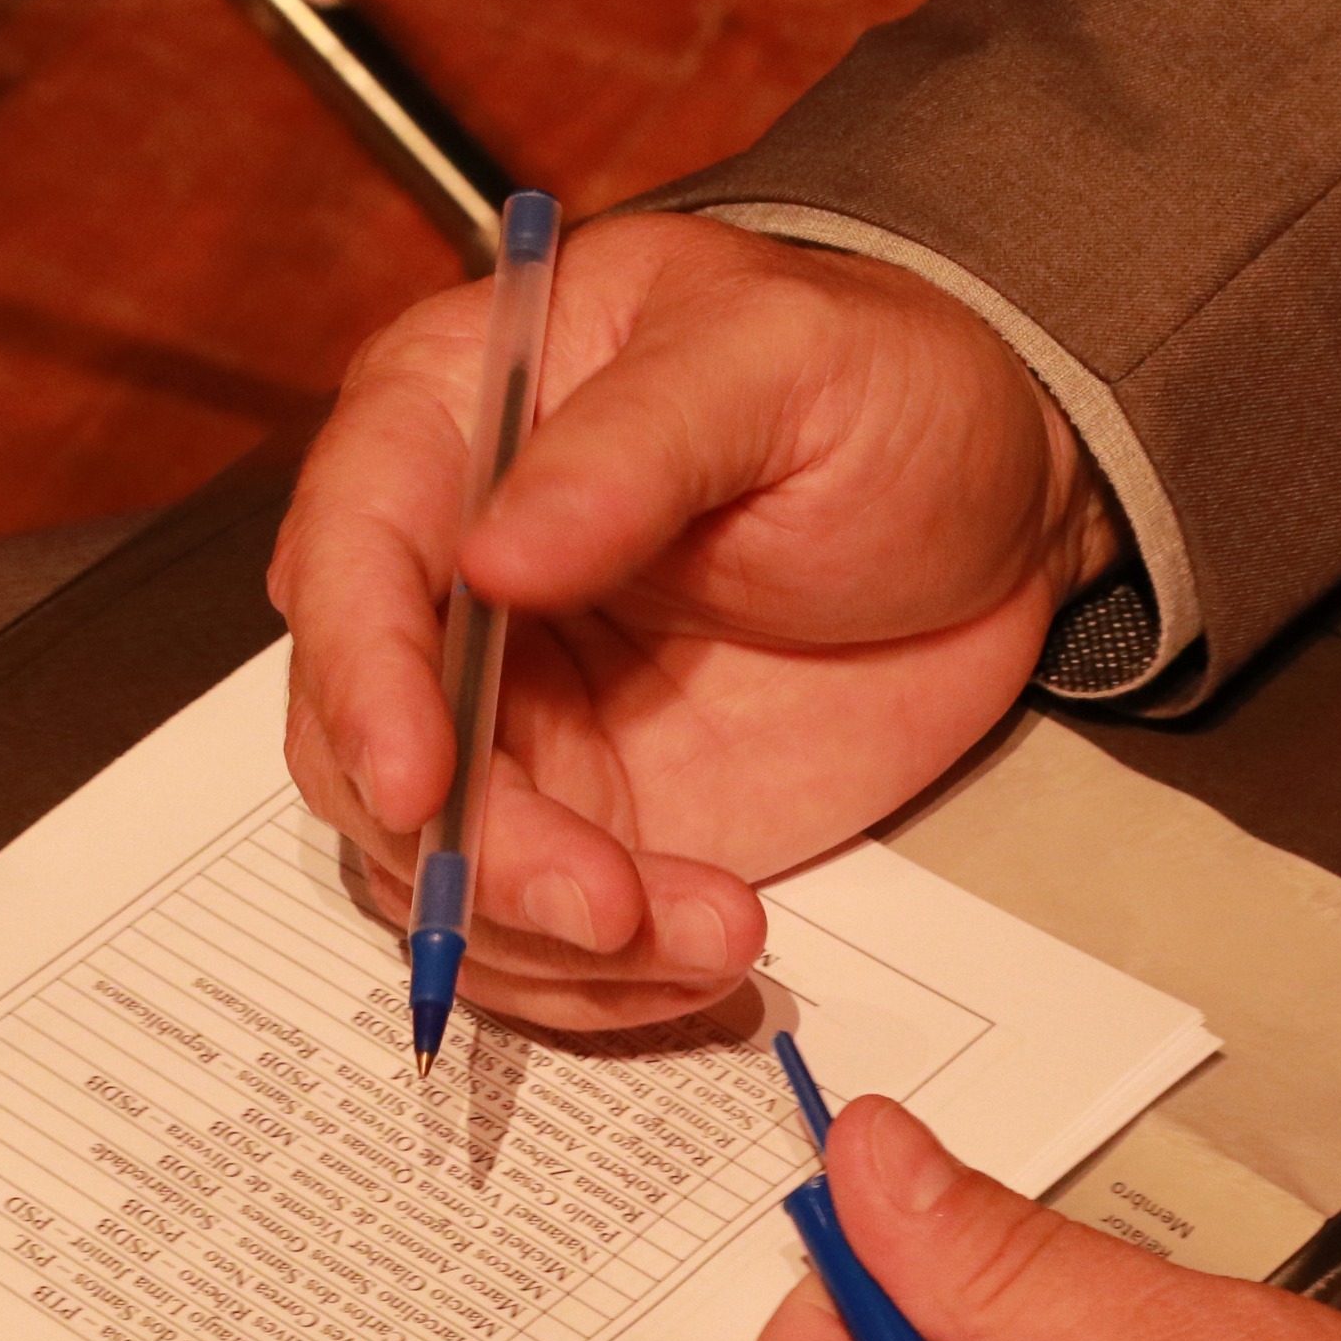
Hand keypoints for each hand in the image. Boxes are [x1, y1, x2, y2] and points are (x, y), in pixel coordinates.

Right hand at [271, 214, 1116, 1031]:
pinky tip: (706, 953)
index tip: (420, 781)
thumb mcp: (781, 363)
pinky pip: (527, 929)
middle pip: (356, 744)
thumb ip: (635, 450)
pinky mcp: (575, 815)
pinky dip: (599, 977)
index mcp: (446, 423)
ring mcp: (499, 715)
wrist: (995, 511)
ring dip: (545, 937)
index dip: (362, 678)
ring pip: (430, 867)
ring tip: (711, 936)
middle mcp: (437, 584)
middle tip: (608, 907)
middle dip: (471, 852)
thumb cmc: (879, 386)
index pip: (345, 555)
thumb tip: (493, 558)